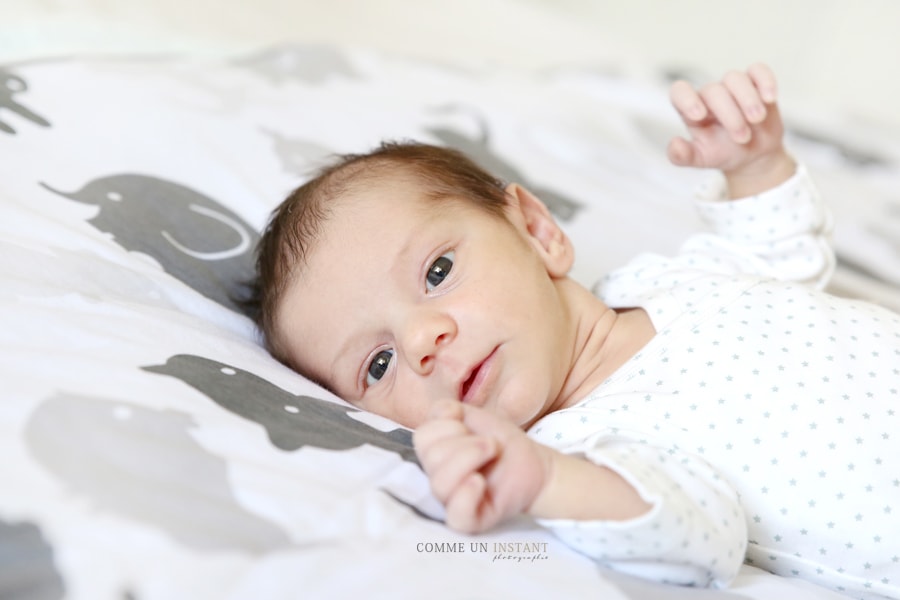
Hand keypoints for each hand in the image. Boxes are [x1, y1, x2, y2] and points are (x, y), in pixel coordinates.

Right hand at [413, 400, 551, 532]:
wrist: (533, 464)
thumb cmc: (502, 442)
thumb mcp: (474, 417)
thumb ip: (448, 410)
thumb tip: (442, 414)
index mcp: (434, 453)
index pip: (422, 437)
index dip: (446, 425)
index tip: (469, 426)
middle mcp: (438, 477)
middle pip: (431, 458)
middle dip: (464, 442)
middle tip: (490, 443)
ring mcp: (452, 501)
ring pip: (440, 484)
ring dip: (469, 458)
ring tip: (492, 452)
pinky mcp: (470, 520)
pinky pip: (456, 515)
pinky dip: (466, 495)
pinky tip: (480, 481)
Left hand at [667, 63, 794, 196]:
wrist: (753, 154)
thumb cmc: (723, 153)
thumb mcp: (701, 159)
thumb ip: (682, 156)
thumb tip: (675, 144)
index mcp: (691, 110)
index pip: (679, 92)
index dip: (686, 99)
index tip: (700, 116)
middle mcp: (710, 95)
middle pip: (713, 90)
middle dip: (729, 115)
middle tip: (742, 138)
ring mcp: (732, 87)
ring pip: (735, 78)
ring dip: (747, 100)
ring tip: (756, 120)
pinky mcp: (756, 82)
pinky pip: (758, 70)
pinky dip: (765, 81)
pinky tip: (770, 98)